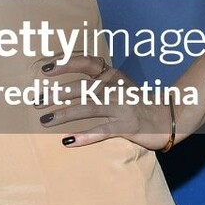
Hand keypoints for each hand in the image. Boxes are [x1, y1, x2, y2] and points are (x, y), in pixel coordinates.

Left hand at [38, 61, 176, 151]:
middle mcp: (115, 88)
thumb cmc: (137, 102)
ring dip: (63, 114)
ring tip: (44, 120)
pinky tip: (67, 141)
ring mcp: (121, 107)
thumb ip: (99, 81)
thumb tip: (68, 83)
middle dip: (56, 94)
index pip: (87, 63)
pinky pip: (101, 131)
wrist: (168, 117)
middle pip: (82, 88)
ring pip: (87, 108)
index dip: (66, 64)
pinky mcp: (127, 126)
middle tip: (36, 101)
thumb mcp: (120, 85)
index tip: (45, 69)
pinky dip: (83, 136)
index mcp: (112, 75)